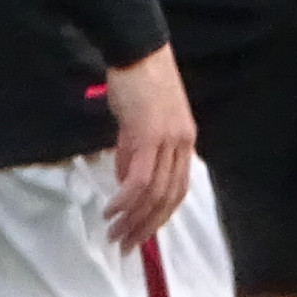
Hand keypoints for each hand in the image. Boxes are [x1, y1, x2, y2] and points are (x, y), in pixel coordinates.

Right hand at [101, 44, 196, 248]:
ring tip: (114, 233)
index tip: (139, 235)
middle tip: (125, 246)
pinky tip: (111, 210)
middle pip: (168, 199)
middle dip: (146, 228)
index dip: (158, 217)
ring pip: (154, 193)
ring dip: (133, 219)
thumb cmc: (138, 81)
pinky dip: (125, 199)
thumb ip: (134, 153)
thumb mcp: (139, 123)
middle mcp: (181, 145)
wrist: (137, 50)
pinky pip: (138, 178)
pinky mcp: (148, 136)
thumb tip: (125, 182)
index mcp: (184, 142)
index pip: (177, 191)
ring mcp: (167, 141)